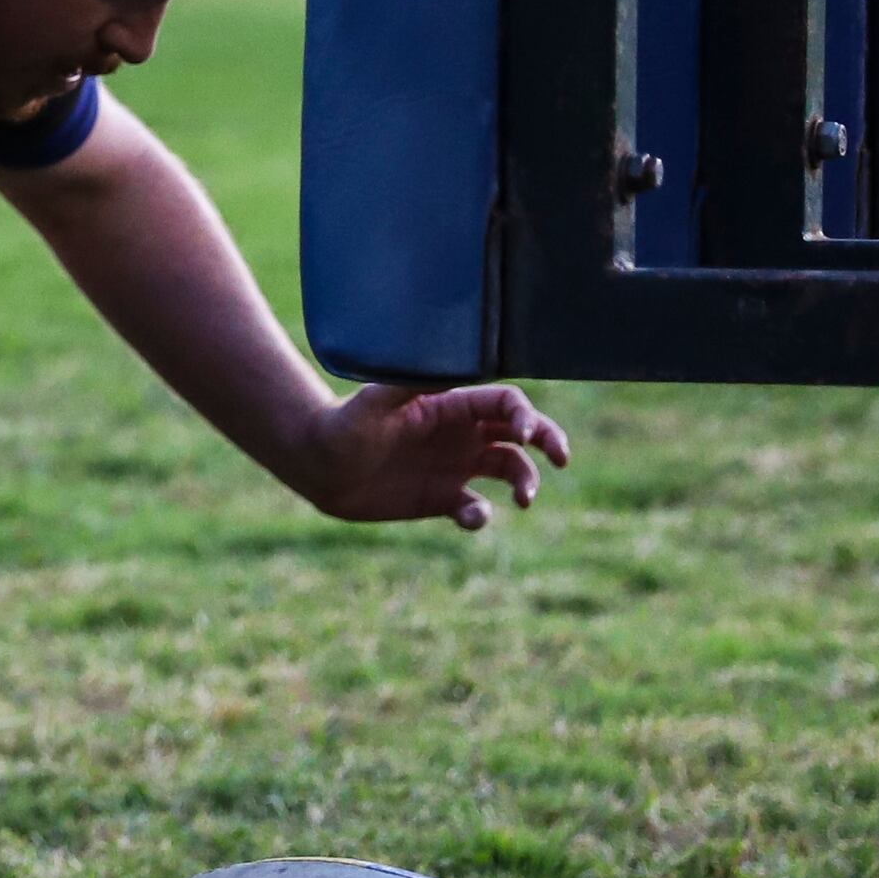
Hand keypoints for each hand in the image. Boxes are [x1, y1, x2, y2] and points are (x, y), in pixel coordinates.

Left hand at [300, 381, 572, 528]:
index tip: (524, 434)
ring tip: (524, 499)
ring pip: (510, 469)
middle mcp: (460, 433)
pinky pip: (477, 509)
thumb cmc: (341, 426)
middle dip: (549, 440)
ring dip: (526, 481)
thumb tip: (445, 360)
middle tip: (561, 459)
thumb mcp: (372, 402)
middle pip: (521, 432)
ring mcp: (455, 466)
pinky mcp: (443, 498)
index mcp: (450, 404)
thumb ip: (407, 382)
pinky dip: (483, 516)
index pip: (504, 403)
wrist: (317, 467)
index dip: (525, 414)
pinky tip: (472, 517)